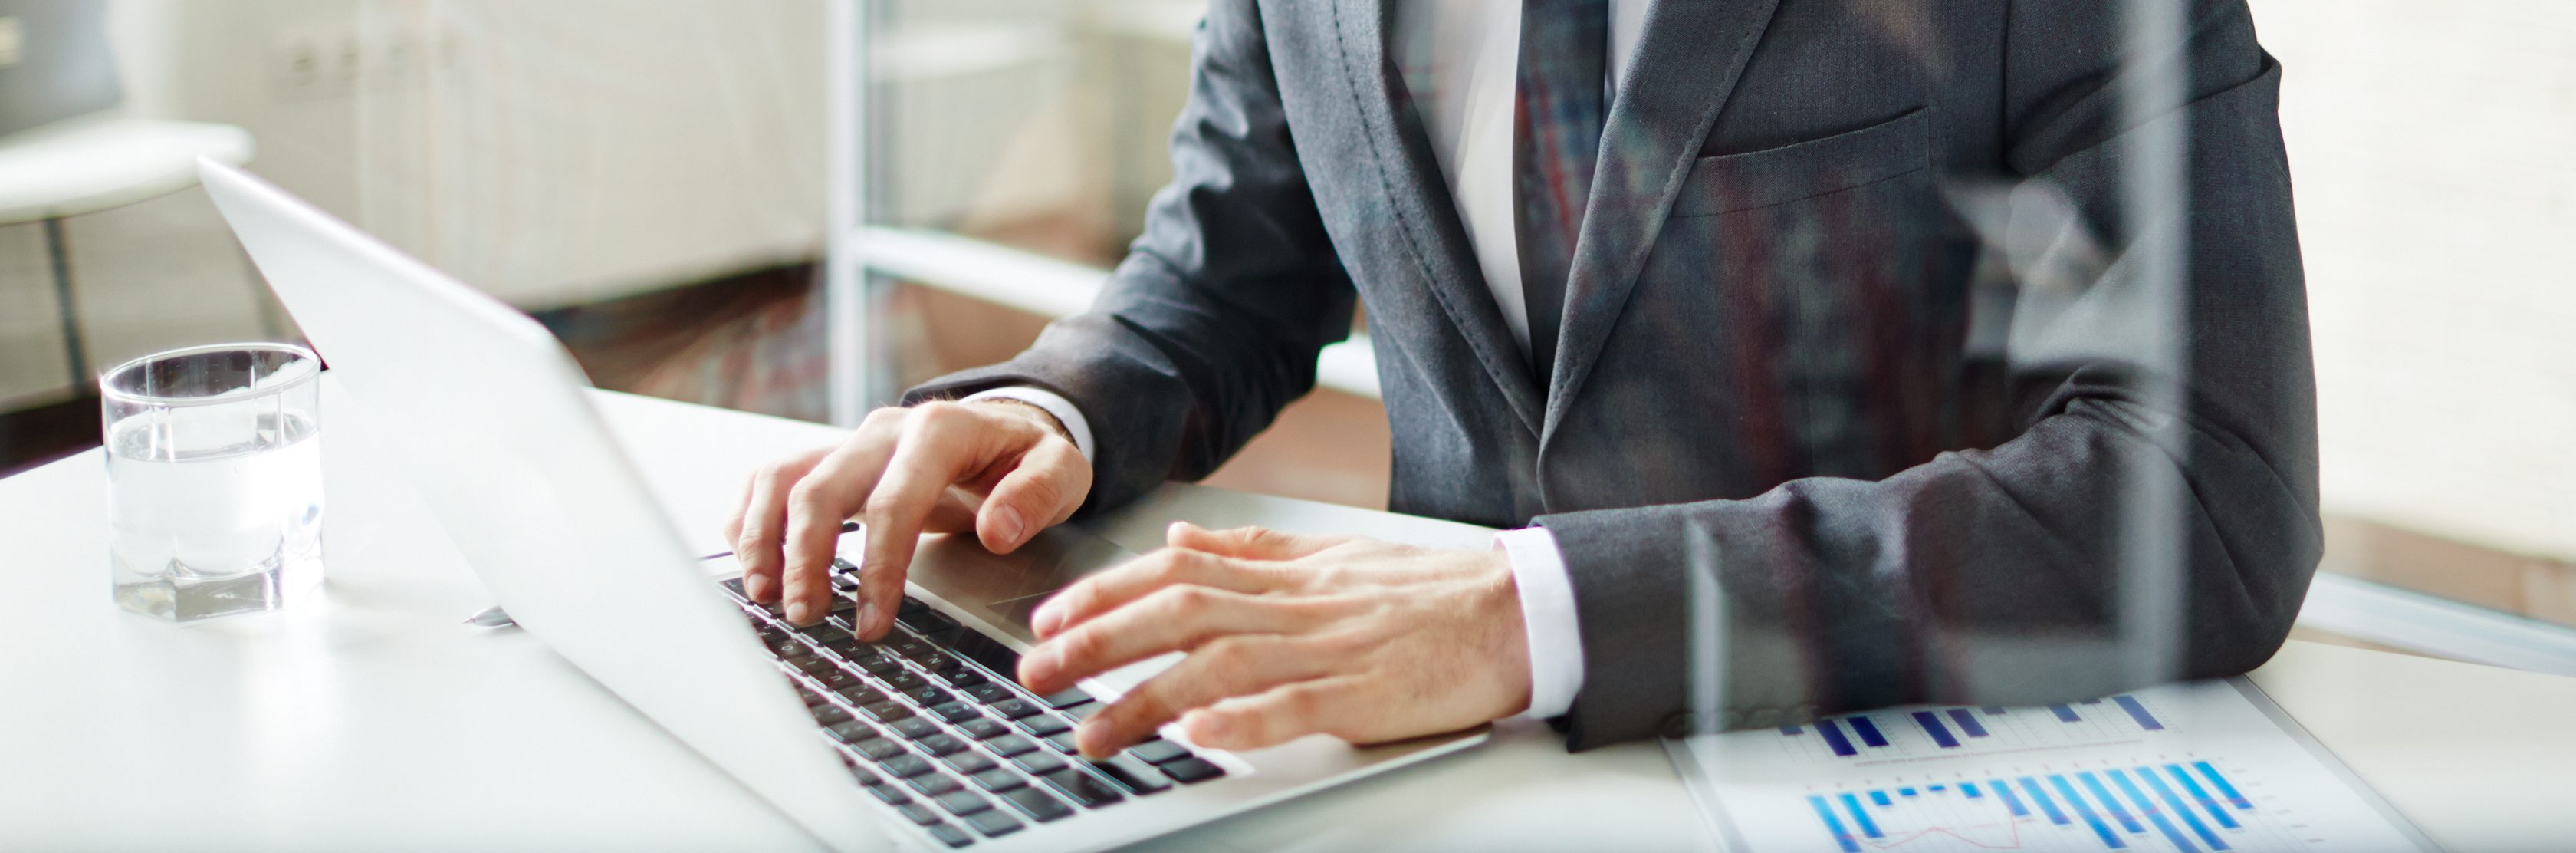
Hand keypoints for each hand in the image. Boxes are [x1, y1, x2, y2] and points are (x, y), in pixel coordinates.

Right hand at [722, 399, 1088, 634]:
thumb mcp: (1061, 471)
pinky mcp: (830, 457)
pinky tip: (752, 562)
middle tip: (806, 617)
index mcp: (940, 431)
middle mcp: (884, 431)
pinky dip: (750, 517)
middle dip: (805, 557)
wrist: (1005, 428)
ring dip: (763, 537)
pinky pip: (771, 477)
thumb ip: (1037, 496)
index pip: (895, 501)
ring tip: (763, 596)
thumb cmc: (1029, 457)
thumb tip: (997, 530)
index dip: (879, 566)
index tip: (873, 623)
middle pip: (821, 488)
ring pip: (783, 478)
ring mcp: (850, 442)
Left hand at [1016, 522, 1530, 758]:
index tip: (1049, 614)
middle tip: (1036, 671)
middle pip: (1180, 611)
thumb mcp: (1333, 554)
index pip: (1177, 568)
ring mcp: (1330, 648)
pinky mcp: (1367, 694)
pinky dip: (1244, 721)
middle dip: (1098, 641)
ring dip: (1147, 697)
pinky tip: (1199, 738)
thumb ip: (1253, 548)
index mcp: (1287, 570)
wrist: (1519, 608)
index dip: (1106, 589)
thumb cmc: (1427, 591)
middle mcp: (1297, 603)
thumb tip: (1180, 539)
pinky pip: (1296, 705)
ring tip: (1090, 731)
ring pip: (1222, 663)